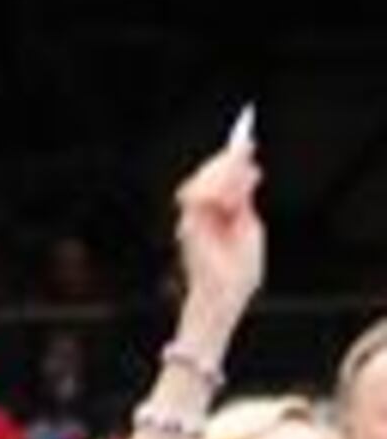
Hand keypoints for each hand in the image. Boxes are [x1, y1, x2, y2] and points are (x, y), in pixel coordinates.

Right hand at [170, 123, 266, 350]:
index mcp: (220, 216)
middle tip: (248, 158)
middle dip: (232, 163)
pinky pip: (198, 193)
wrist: (224, 299)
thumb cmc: (238, 275)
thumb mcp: (251, 229)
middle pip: (213, 172)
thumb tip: (248, 171)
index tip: (247, 140)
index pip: (224, 179)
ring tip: (238, 195)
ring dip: (225, 177)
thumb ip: (245, 201)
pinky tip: (229, 201)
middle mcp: (203, 214)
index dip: (235, 158)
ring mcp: (193, 219)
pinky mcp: (188, 225)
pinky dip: (216, 191)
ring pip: (204, 177)